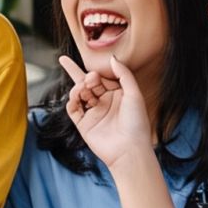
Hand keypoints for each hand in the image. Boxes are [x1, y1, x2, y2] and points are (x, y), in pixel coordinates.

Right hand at [58, 56, 150, 170]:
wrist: (129, 150)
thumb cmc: (136, 123)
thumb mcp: (134, 93)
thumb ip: (123, 73)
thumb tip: (112, 58)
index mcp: (117, 95)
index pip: (102, 78)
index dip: (97, 73)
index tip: (97, 72)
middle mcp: (105, 103)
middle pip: (88, 84)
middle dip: (86, 78)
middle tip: (91, 79)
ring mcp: (93, 113)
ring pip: (79, 94)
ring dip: (79, 88)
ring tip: (83, 88)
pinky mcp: (84, 125)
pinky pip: (72, 109)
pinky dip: (71, 101)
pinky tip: (75, 97)